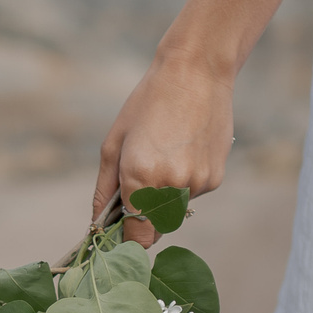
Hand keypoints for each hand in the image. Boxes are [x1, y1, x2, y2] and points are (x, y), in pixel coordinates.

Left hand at [93, 51, 235, 244]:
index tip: (122, 234)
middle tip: (140, 184)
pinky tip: (184, 151)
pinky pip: (193, 196)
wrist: (197, 73)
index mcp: (139, 177)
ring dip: (166, 198)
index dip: (128, 240)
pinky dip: (185, 183)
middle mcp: (170, 187)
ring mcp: (196, 184)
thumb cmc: (148, 103)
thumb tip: (97, 224)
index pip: (136, 237)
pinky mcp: (215, 179)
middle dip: (145, 217)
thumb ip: (104, 190)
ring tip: (166, 156)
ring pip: (175, 212)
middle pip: (155, 229)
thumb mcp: (114, 143)